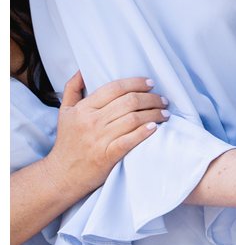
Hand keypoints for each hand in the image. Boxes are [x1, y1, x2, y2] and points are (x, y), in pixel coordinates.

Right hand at [44, 73, 166, 193]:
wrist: (61, 174)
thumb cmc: (67, 141)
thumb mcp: (64, 113)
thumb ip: (72, 89)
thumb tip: (82, 70)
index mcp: (83, 109)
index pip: (114, 88)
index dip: (136, 83)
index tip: (151, 83)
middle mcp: (91, 122)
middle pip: (128, 102)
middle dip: (151, 98)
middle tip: (163, 100)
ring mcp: (99, 139)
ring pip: (133, 119)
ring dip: (154, 114)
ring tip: (165, 113)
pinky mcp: (106, 156)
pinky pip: (129, 140)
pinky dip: (144, 132)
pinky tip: (155, 127)